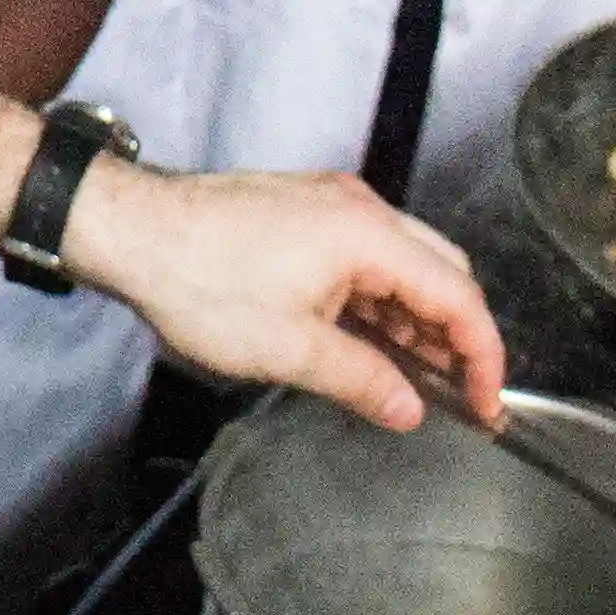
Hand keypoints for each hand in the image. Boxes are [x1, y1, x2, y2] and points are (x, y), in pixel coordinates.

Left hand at [63, 163, 508, 433]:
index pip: (459, 297)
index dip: (483, 357)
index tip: (486, 403)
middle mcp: (359, 209)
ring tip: (411, 379)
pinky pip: (365, 259)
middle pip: (442, 273)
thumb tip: (408, 408)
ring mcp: (330, 207)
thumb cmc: (197, 279)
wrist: (129, 230)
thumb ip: (362, 380)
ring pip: (404, 267)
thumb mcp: (289, 349)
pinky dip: (379, 302)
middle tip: (456, 395)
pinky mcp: (303, 214)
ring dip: (415, 321)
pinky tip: (370, 343)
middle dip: (456, 337)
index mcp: (368, 235)